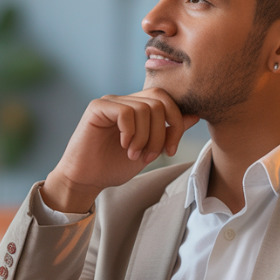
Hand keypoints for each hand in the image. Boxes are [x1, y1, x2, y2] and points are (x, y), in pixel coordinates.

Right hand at [41, 88, 198, 212]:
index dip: (176, 123)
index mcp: (137, 108)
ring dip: (145, 137)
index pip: (167, 100)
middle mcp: (124, 100)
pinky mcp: (97, 108)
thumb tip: (194, 115)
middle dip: (162, 132)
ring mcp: (110, 102)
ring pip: (144, 108)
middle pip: (159, 100)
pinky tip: (124, 146)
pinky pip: (126, 111)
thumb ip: (167, 133)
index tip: (170, 151)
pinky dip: (130, 132)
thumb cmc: (113, 166)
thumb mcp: (149, 150)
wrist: (85, 179)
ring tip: (134, 154)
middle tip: (151, 156)